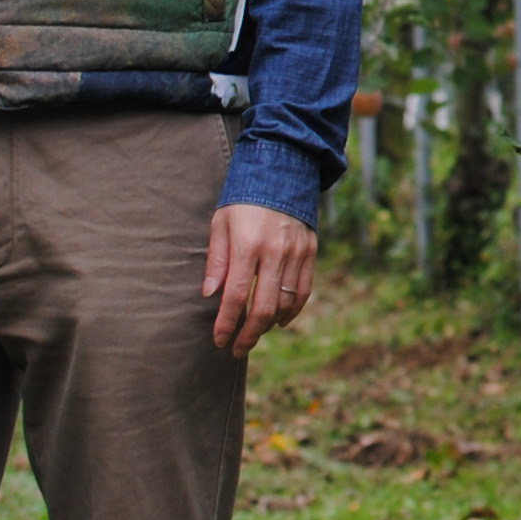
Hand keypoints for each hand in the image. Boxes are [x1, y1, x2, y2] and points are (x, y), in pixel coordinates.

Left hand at [201, 204, 317, 357]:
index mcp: (248, 244)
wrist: (282, 170)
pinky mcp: (311, 252)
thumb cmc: (243, 198)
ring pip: (286, 303)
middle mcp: (275, 251)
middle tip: (237, 349)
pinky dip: (292, 311)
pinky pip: (304, 291)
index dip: (227, 323)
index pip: (235, 296)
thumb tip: (209, 295)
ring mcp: (297, 253)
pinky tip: (279, 321)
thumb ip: (216, 259)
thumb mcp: (221, 222)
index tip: (219, 340)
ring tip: (254, 334)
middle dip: (249, 334)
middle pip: (263, 307)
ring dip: (269, 325)